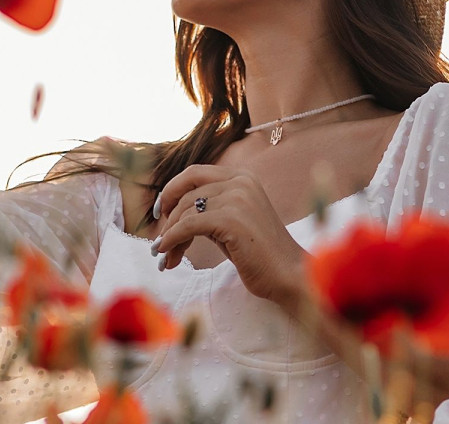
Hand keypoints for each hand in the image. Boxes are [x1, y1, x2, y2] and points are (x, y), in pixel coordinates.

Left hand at [153, 165, 306, 306]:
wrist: (288, 274)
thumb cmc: (259, 254)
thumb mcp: (232, 221)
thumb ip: (209, 209)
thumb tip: (169, 214)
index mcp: (242, 177)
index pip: (194, 173)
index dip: (172, 190)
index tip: (160, 212)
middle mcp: (240, 181)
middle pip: (186, 192)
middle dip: (168, 216)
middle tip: (159, 241)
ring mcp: (237, 198)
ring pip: (185, 211)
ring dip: (170, 236)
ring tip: (167, 258)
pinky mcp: (231, 219)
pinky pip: (188, 226)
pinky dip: (172, 240)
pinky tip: (167, 254)